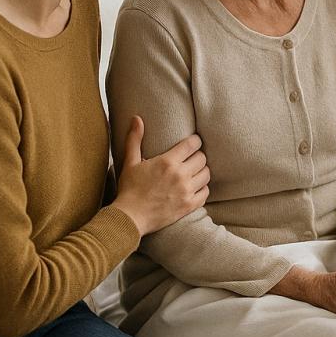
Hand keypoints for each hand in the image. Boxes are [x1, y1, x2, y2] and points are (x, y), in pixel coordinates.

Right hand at [112, 116, 209, 234]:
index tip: (191, 144)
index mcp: (167, 161)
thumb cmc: (129, 189)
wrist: (129, 218)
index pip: (193, 143)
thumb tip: (136, 118)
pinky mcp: (189, 205)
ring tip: (193, 172)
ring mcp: (186, 191)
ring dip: (201, 172)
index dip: (195, 142)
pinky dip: (202, 189)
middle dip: (197, 156)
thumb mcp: (130, 162)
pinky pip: (206, 192)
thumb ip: (135, 139)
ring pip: (206, 174)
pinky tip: (194, 187)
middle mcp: (180, 175)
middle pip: (202, 158)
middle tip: (190, 159)